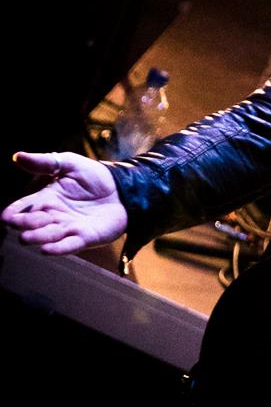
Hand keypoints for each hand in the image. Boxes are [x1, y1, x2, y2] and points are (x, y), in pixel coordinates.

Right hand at [2, 151, 126, 253]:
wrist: (124, 187)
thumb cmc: (95, 177)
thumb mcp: (69, 164)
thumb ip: (44, 162)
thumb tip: (17, 156)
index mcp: (47, 199)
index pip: (25, 207)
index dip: (14, 212)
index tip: (5, 216)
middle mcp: (54, 217)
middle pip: (34, 223)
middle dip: (25, 224)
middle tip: (16, 223)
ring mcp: (69, 228)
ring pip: (48, 236)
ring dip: (37, 237)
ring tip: (26, 237)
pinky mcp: (86, 237)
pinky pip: (69, 245)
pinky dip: (57, 249)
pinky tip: (45, 250)